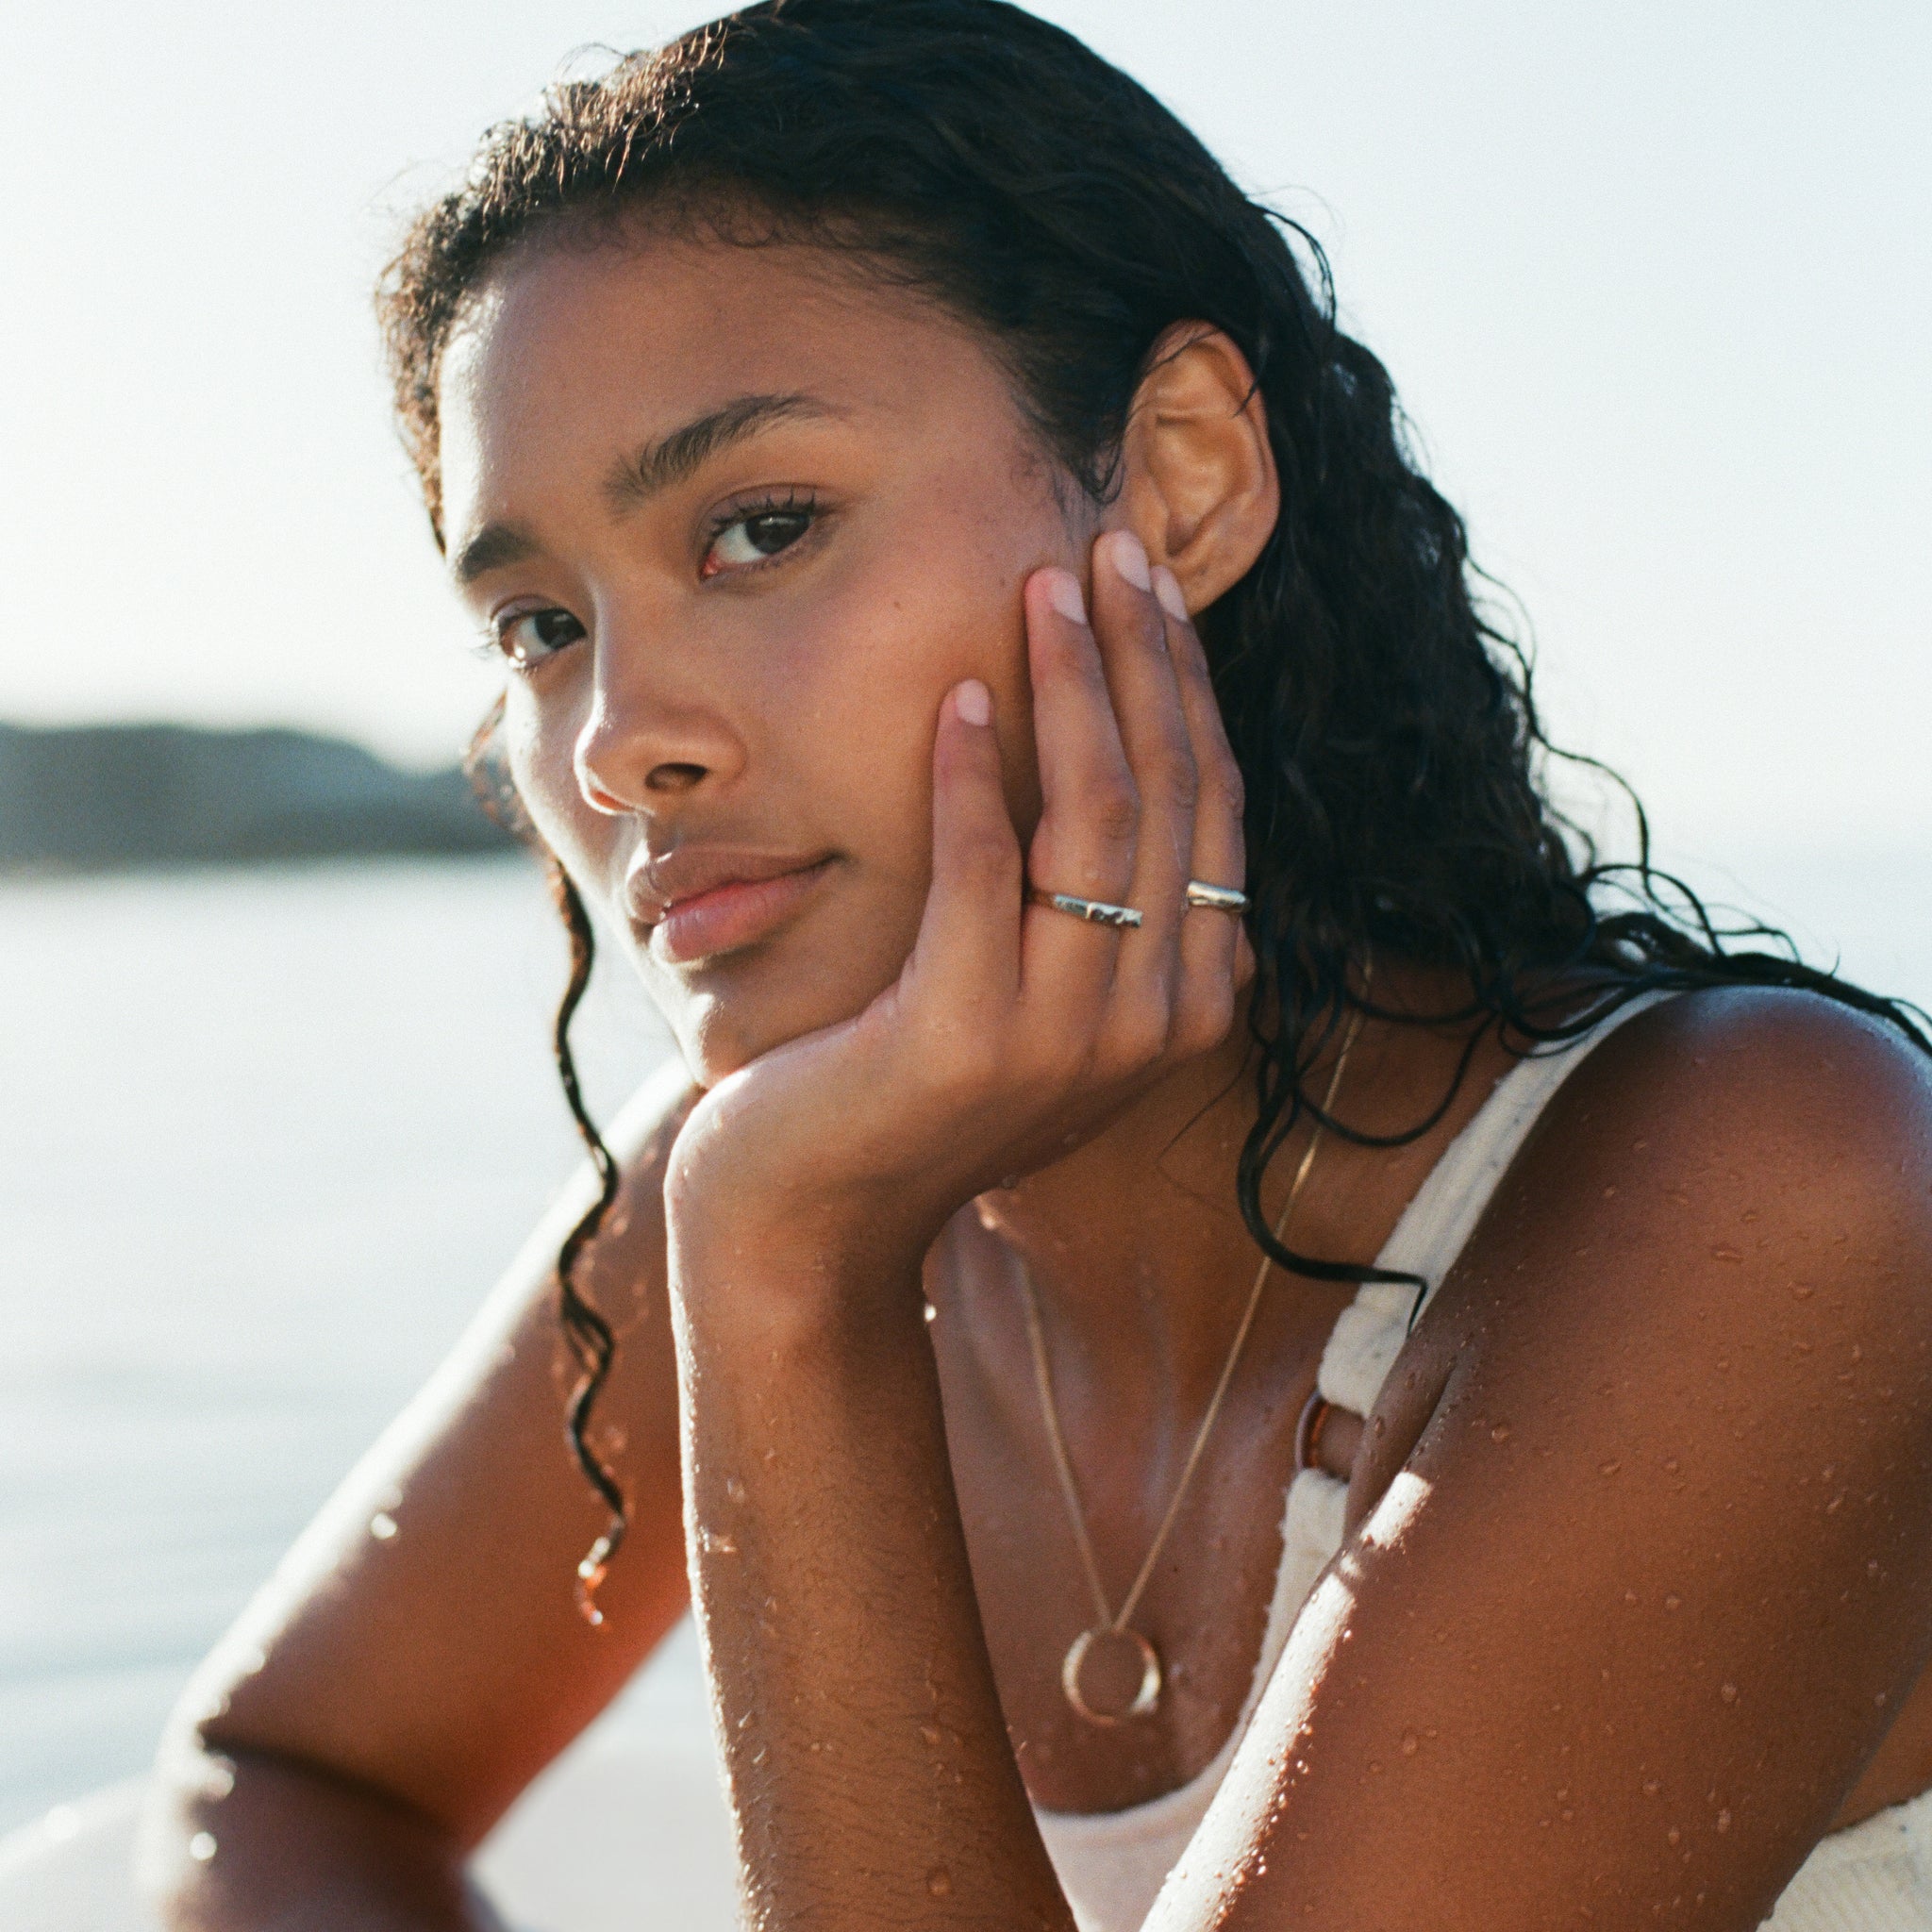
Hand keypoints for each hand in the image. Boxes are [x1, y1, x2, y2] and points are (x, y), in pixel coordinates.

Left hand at [665, 528, 1250, 1291]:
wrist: (816, 1214)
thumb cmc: (917, 1086)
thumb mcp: (1040, 995)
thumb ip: (1104, 912)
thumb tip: (1136, 768)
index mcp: (1190, 1003)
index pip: (1212, 810)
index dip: (1188, 689)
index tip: (1154, 588)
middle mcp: (1153, 1021)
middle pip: (1171, 795)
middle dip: (1146, 656)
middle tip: (1111, 548)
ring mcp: (1069, 1035)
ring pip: (1100, 819)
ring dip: (1076, 688)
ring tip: (1044, 590)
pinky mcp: (969, 1033)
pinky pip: (986, 871)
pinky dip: (975, 777)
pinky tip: (962, 698)